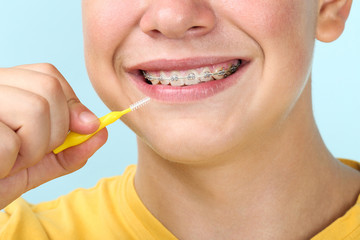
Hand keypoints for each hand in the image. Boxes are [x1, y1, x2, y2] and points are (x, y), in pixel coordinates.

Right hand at [0, 63, 107, 208]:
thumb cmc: (0, 177)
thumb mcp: (40, 163)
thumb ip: (71, 148)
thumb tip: (101, 132)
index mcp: (8, 89)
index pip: (49, 75)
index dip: (70, 105)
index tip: (77, 129)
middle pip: (49, 87)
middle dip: (56, 132)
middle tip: (30, 153)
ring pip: (35, 109)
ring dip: (33, 150)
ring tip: (11, 161)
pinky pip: (11, 142)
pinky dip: (11, 163)